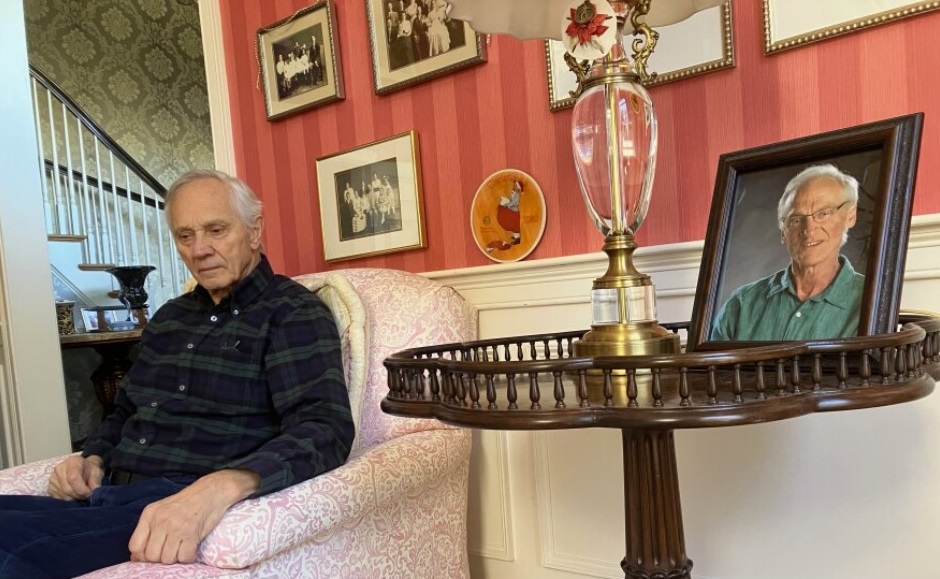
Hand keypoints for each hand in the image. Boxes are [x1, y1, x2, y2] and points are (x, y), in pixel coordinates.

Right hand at [47, 454, 103, 499]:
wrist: (82, 468)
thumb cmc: (90, 469)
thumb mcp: (97, 472)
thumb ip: (95, 481)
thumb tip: (94, 491)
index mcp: (72, 462)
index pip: (73, 478)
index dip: (81, 489)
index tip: (89, 493)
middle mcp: (59, 469)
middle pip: (67, 488)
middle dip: (79, 495)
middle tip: (87, 495)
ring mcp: (53, 478)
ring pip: (63, 494)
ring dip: (74, 498)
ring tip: (81, 494)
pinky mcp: (50, 487)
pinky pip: (58, 498)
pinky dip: (67, 499)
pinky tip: (73, 495)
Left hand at [128, 469, 259, 563]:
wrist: (212, 491)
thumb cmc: (187, 502)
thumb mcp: (162, 509)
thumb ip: (149, 530)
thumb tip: (137, 556)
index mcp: (150, 514)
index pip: (135, 546)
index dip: (142, 555)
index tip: (152, 554)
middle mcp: (161, 520)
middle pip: (151, 556)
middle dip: (161, 558)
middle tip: (171, 550)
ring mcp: (176, 527)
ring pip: (168, 559)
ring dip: (176, 558)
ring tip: (182, 547)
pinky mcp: (192, 533)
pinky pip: (185, 557)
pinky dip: (189, 557)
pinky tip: (191, 548)